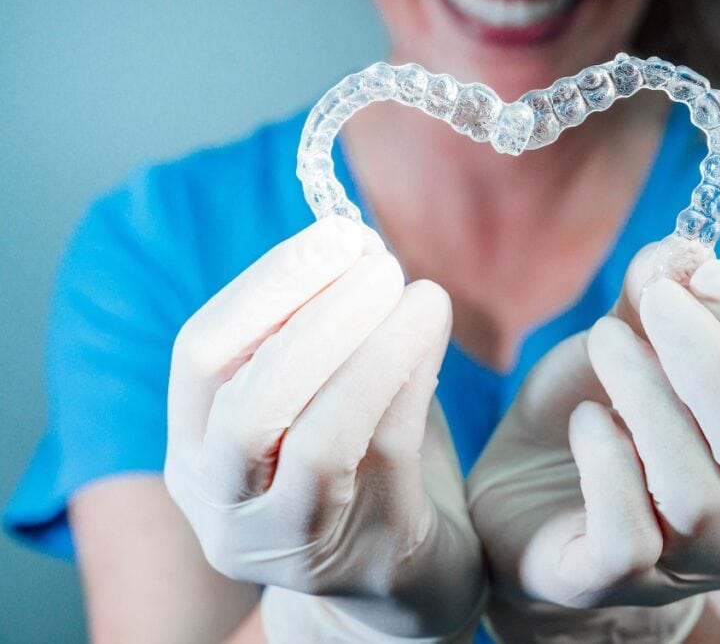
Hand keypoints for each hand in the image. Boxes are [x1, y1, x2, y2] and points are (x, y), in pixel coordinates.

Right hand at [164, 217, 482, 640]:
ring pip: (315, 440)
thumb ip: (319, 332)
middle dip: (314, 316)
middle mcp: (223, 504)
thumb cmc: (357, 466)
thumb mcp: (316, 397)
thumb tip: (356, 241)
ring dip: (369, 349)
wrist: (400, 575)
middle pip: (246, 405)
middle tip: (378, 260)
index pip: (200, 357)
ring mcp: (287, 541)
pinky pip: (383, 455)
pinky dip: (410, 379)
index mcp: (195, 451)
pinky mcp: (361, 554)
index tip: (335, 235)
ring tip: (419, 290)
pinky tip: (433, 331)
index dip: (266, 288)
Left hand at [467, 245, 719, 638]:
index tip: (710, 273)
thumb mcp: (626, 349)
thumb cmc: (593, 420)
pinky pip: (630, 538)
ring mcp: (684, 568)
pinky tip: (587, 422)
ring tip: (605, 342)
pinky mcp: (611, 585)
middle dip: (717, 366)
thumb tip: (677, 252)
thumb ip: (655, 304)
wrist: (517, 499)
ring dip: (649, 399)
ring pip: (696, 495)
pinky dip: (608, 464)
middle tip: (658, 300)